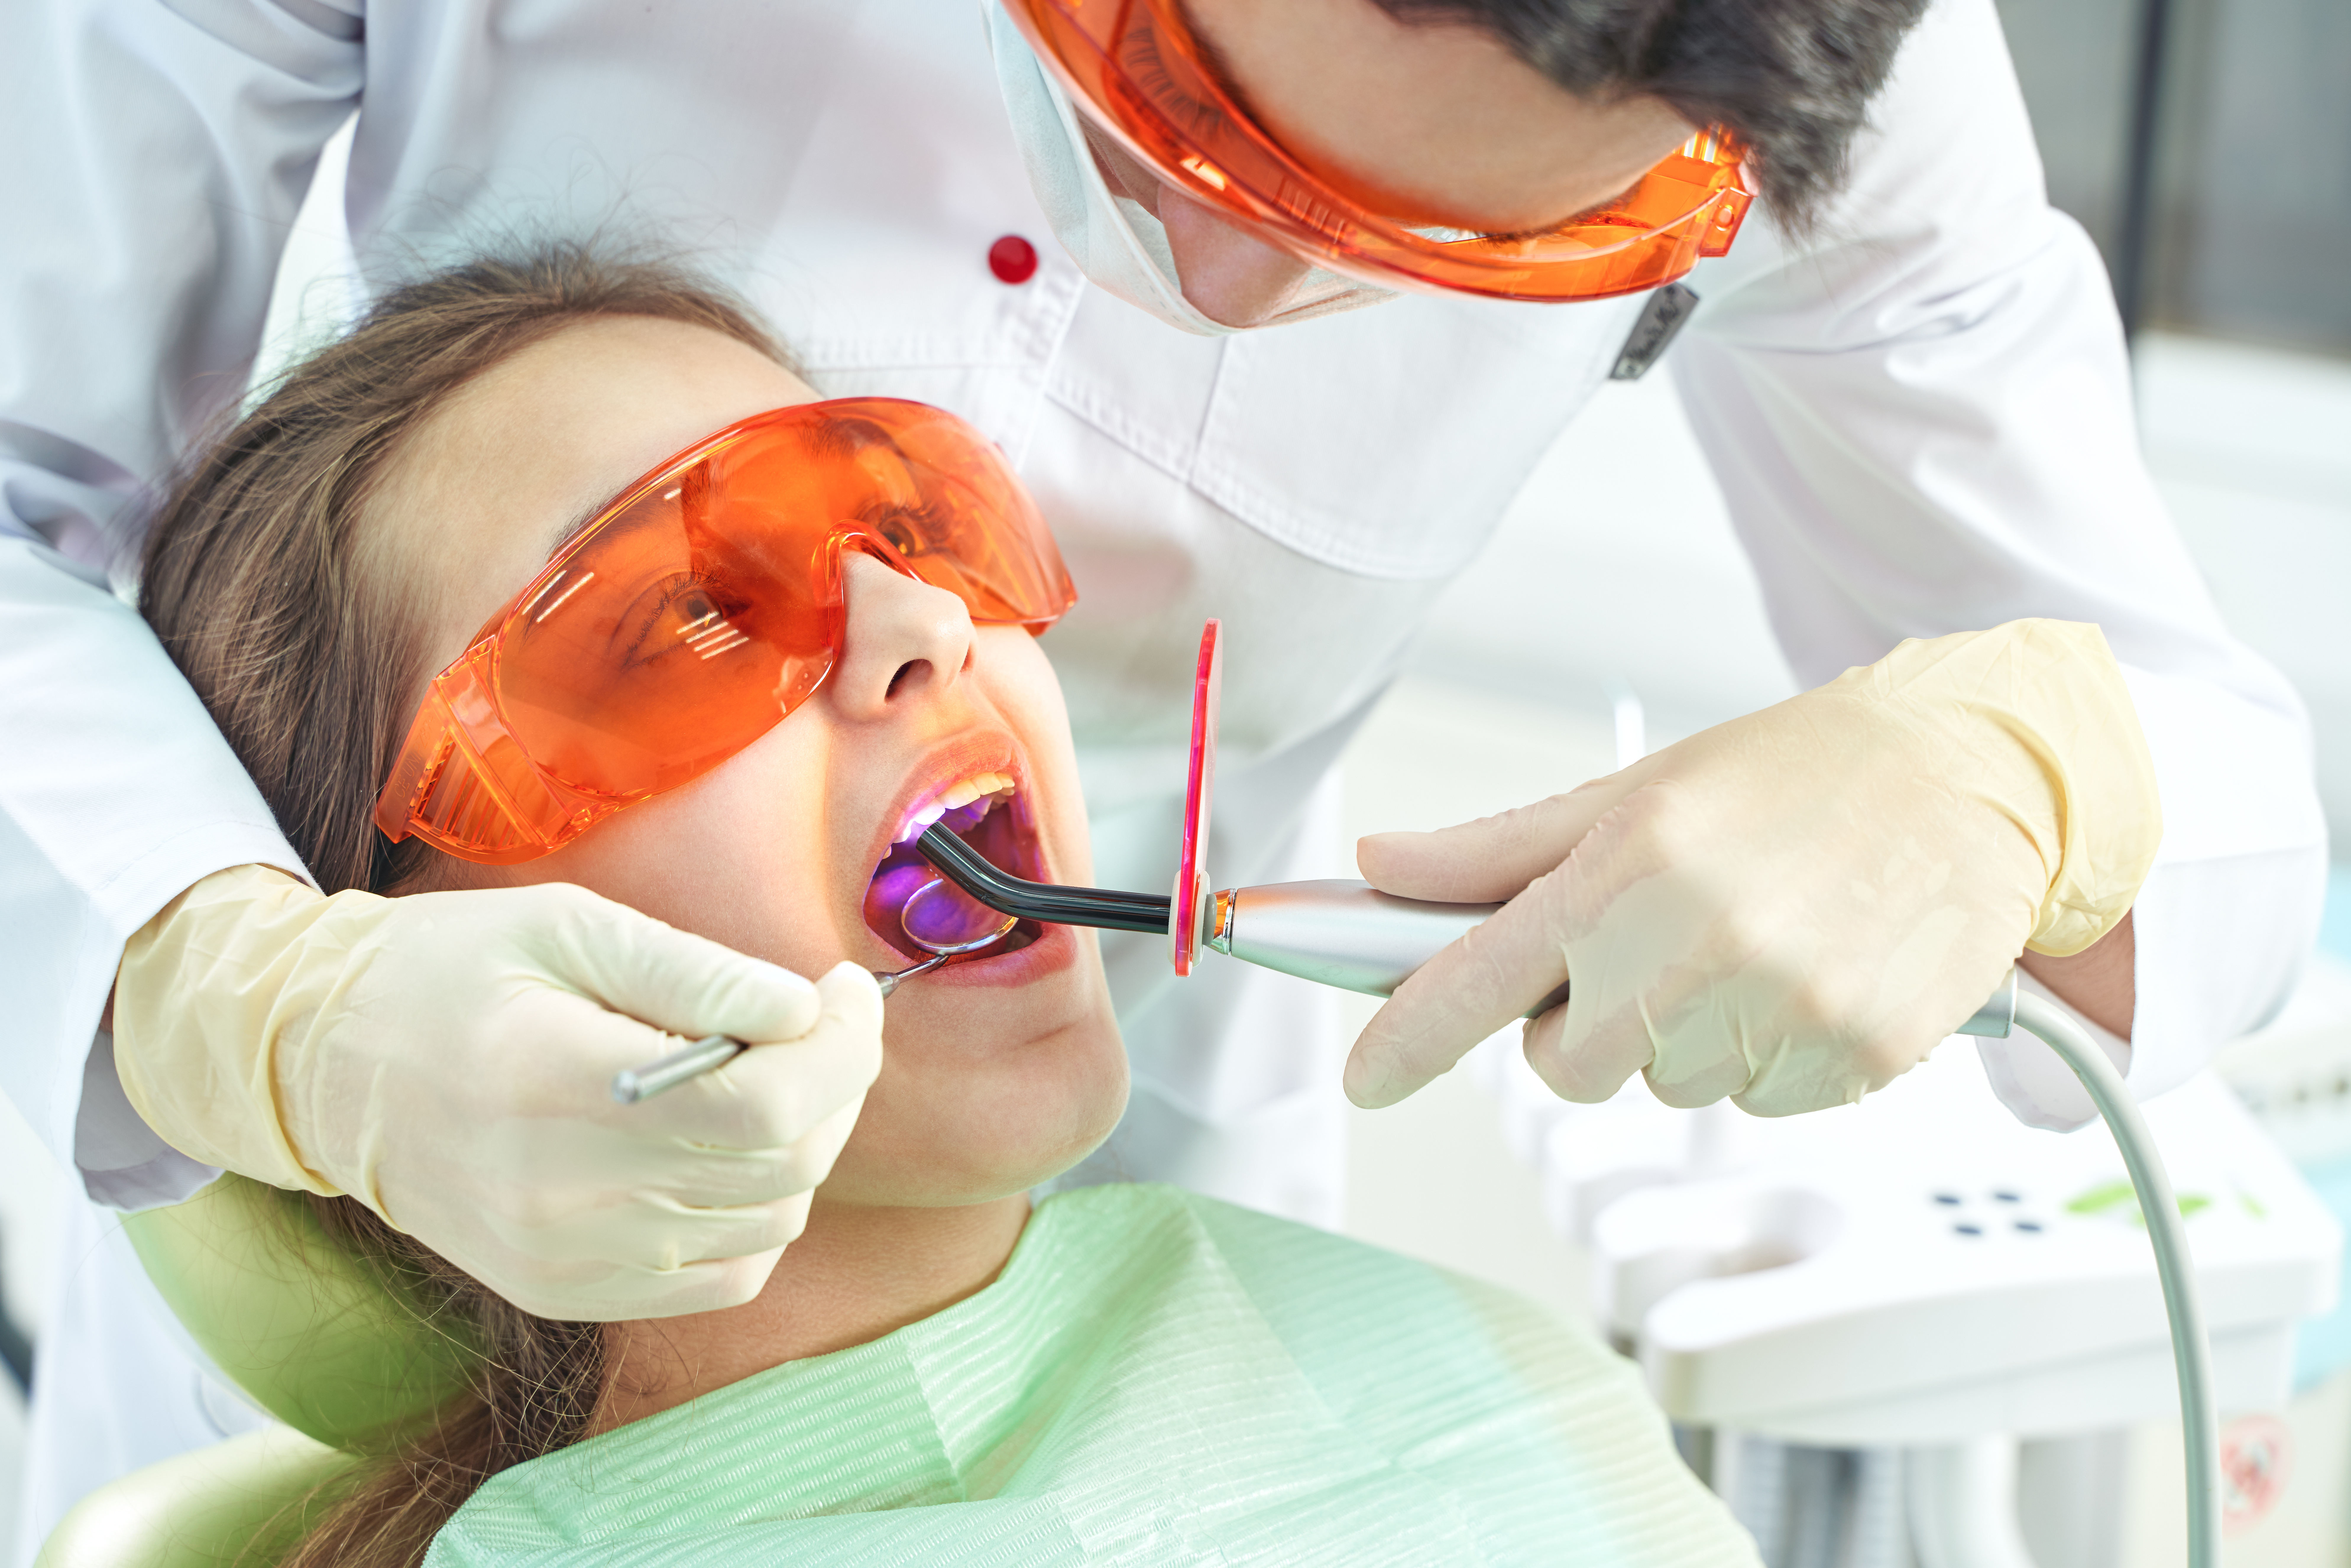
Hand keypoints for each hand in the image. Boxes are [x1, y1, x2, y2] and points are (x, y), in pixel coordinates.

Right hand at [113, 866, 883, 1319]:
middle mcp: (564, 1191)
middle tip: (822, 1021)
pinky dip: (759, 1213)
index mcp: (561, 1081)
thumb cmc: (446, 973)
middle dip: (837, 1082)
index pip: (762, 1101)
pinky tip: (728, 1150)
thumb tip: (806, 1007)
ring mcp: (569, 1257)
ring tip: (769, 1074)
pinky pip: (726, 1276)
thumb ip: (694, 972)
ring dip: (803, 1144)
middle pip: (781, 1160)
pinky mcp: (568, 1292)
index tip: (842, 991)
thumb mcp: (566, 927)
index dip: (839, 1046)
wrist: (323, 1066)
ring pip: (770, 1220)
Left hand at [1345, 621, 2158, 1116]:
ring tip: (1747, 943)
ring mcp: (1782, 1009)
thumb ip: (1493, 852)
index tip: (1364, 1078)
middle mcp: (1699, 943)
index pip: (1477, 982)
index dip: (1406, 1040)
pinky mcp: (1853, 1056)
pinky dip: (1763, 1051)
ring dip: (1682, 1035)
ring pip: (1666, 1085)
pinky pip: (1756, 1098)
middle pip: (1569, 1066)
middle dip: (1584, 1022)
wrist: (1968, 776)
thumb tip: (1379, 867)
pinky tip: (1804, 975)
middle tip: (1646, 944)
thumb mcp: (1631, 795)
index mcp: (1628, 867)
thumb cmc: (1793, 775)